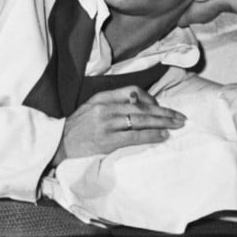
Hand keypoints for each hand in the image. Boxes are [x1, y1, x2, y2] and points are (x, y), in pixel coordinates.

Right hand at [51, 86, 185, 165]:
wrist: (57, 144)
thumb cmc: (75, 128)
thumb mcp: (90, 108)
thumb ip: (110, 104)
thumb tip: (137, 103)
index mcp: (101, 97)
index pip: (132, 91)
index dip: (151, 98)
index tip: (160, 107)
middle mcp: (104, 108)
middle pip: (142, 106)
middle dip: (165, 112)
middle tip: (180, 117)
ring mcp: (106, 124)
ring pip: (141, 119)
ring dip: (163, 122)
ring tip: (177, 126)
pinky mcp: (106, 140)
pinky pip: (135, 136)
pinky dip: (152, 135)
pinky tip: (162, 136)